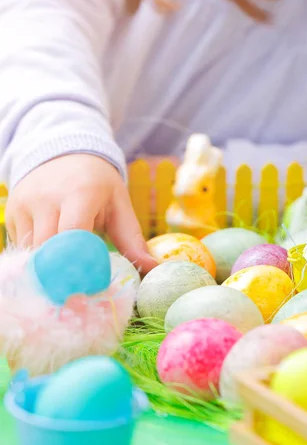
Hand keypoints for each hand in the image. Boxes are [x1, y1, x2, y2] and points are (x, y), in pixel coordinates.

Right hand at [6, 154, 156, 273]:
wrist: (64, 153)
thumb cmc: (98, 183)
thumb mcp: (119, 204)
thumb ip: (133, 239)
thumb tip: (154, 269)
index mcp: (80, 193)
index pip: (73, 234)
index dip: (79, 262)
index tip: (91, 284)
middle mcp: (46, 198)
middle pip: (49, 249)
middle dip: (63, 272)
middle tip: (78, 292)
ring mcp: (24, 205)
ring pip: (32, 252)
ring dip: (48, 266)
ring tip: (66, 270)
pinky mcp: (10, 213)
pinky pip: (21, 246)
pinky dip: (36, 256)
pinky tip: (50, 253)